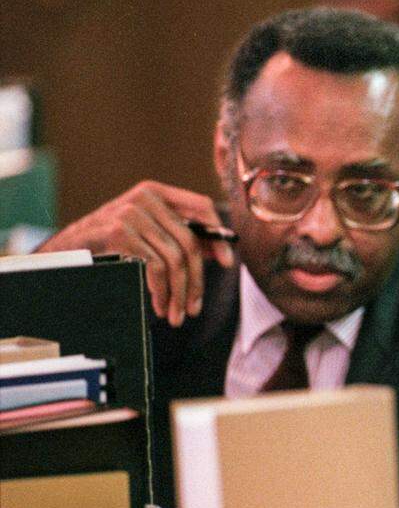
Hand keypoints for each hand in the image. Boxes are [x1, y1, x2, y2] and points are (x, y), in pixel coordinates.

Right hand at [38, 181, 234, 325]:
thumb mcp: (146, 233)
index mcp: (156, 193)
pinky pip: (154, 267)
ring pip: (174, 259)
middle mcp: (145, 198)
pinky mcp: (119, 233)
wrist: (63, 251)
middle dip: (196, 280)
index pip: (201, 206)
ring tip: (175, 314)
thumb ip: (179, 235)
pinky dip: (161, 290)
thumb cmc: (108, 244)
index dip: (218, 235)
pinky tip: (158, 305)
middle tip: (194, 307)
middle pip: (189, 242)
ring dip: (178, 293)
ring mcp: (131, 214)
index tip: (227, 263)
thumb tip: (219, 251)